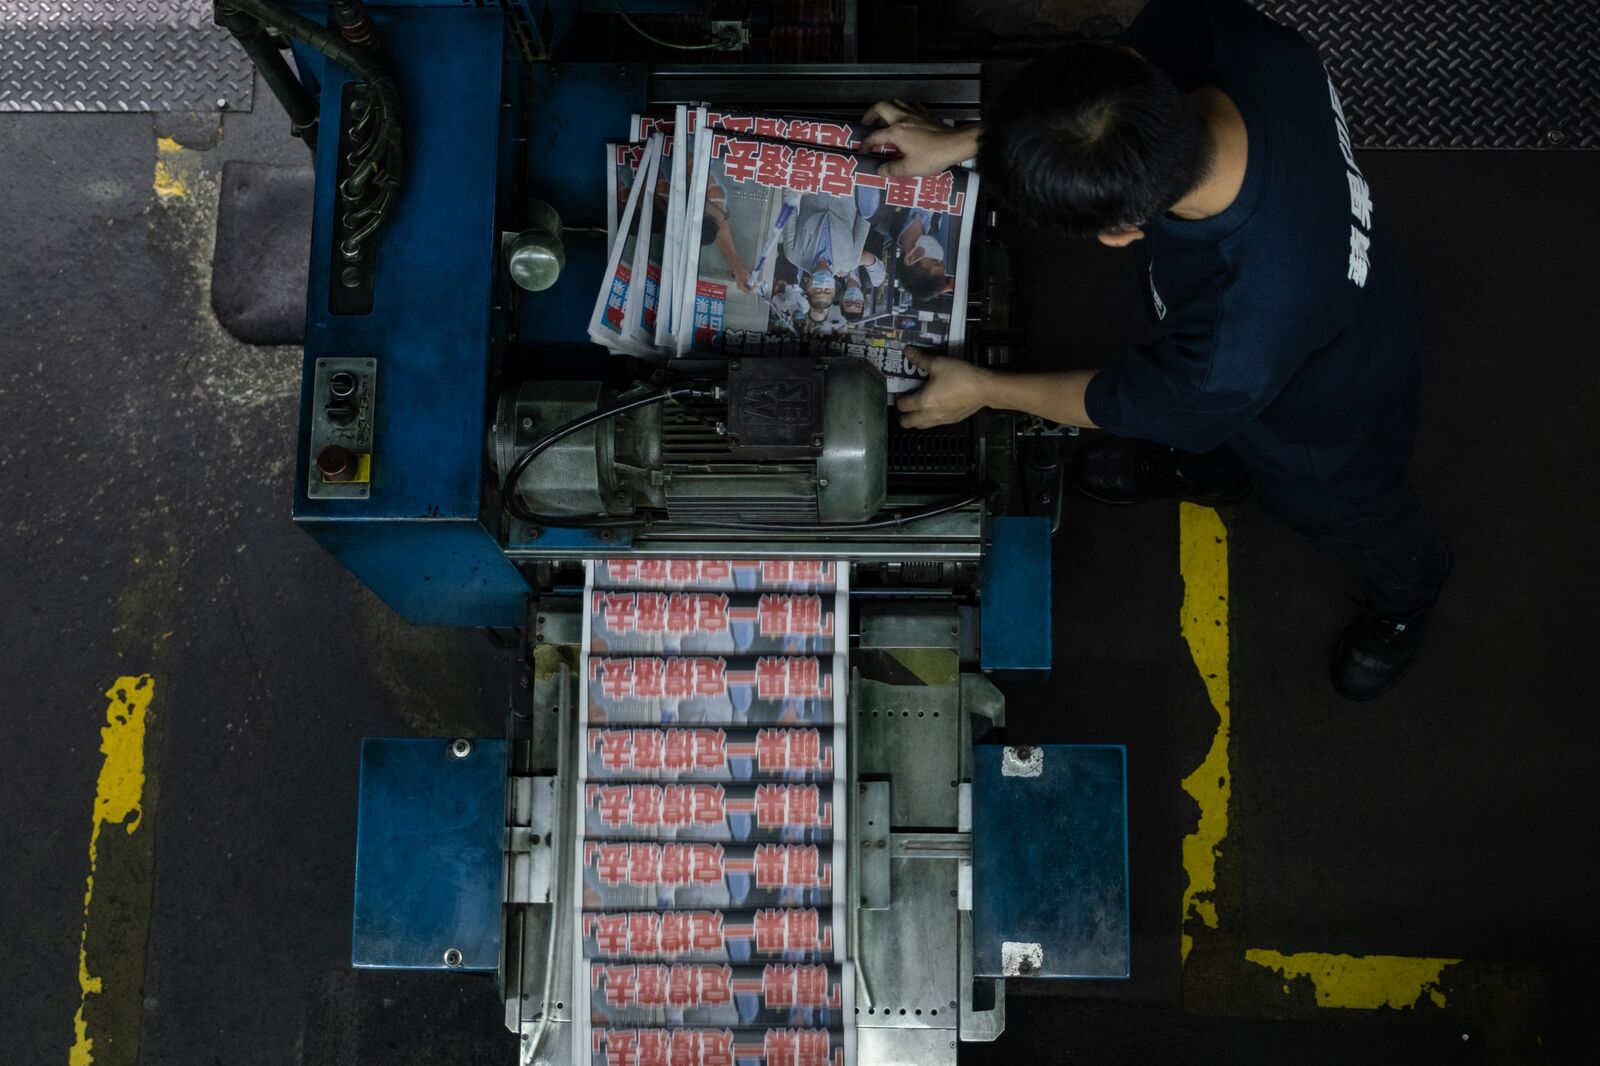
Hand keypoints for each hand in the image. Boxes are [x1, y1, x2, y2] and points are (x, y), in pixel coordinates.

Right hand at [861, 100, 975, 176]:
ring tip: (883, 119)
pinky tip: (904, 116)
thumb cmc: (932, 157)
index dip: (866, 144)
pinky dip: (903, 108)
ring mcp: (914, 113)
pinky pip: (910, 105)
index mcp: (895, 132)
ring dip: (886, 109)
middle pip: (881, 107)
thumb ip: (892, 168)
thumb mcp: (910, 168)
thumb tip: (880, 170)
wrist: (955, 144)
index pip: (875, 136)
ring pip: (895, 102)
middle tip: (866, 123)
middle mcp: (902, 118)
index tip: (862, 151)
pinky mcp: (925, 114)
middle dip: (870, 114)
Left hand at [895, 348, 992, 428]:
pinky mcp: (952, 421)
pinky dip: (929, 419)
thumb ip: (921, 359)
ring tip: (918, 407)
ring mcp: (941, 420)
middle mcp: (929, 415)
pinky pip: (934, 424)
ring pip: (921, 426)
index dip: (898, 399)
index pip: (902, 405)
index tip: (900, 392)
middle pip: (907, 423)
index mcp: (923, 402)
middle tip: (906, 403)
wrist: (984, 389)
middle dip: (903, 415)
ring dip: (915, 419)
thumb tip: (907, 351)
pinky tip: (936, 407)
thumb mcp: (938, 363)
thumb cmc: (959, 376)